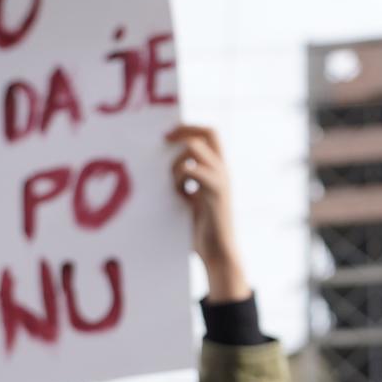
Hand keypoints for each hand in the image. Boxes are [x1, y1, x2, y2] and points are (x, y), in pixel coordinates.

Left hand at [165, 124, 249, 302]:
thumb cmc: (200, 231)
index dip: (188, 128)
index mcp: (218, 171)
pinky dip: (180, 177)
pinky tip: (180, 195)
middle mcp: (223, 170)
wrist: (218, 254)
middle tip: (164, 138)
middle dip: (185, 129)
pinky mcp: (216, 191)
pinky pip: (193, 169)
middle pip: (209, 131)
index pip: (208, 134)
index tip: (166, 135)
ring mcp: (221, 179)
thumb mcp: (190, 200)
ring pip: (195, 148)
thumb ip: (183, 183)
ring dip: (177, 161)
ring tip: (173, 185)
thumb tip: (157, 171)